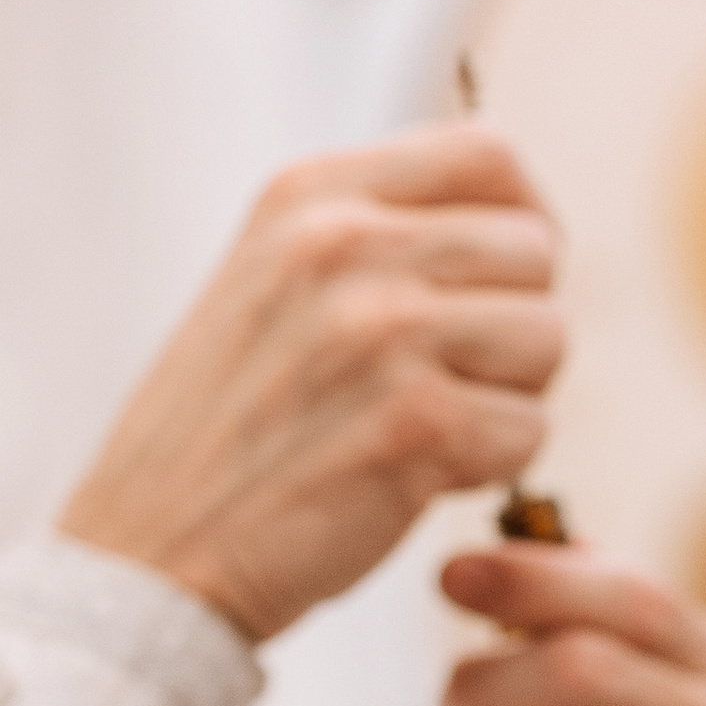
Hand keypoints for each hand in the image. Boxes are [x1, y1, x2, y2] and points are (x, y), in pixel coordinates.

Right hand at [58, 127, 562, 643]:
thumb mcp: (276, 279)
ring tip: (426, 426)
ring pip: (547, 338)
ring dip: (511, 398)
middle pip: (534, 251)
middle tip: (451, 381)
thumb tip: (517, 220)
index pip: (489, 156)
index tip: (504, 285)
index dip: (525, 223)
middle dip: (517, 325)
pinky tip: (417, 475)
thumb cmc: (234, 429)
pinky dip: (493, 468)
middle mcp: (346, 242)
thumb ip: (378, 234)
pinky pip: (531, 430)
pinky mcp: (417, 421)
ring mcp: (382, 328)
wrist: (157, 549)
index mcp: (311, 194)